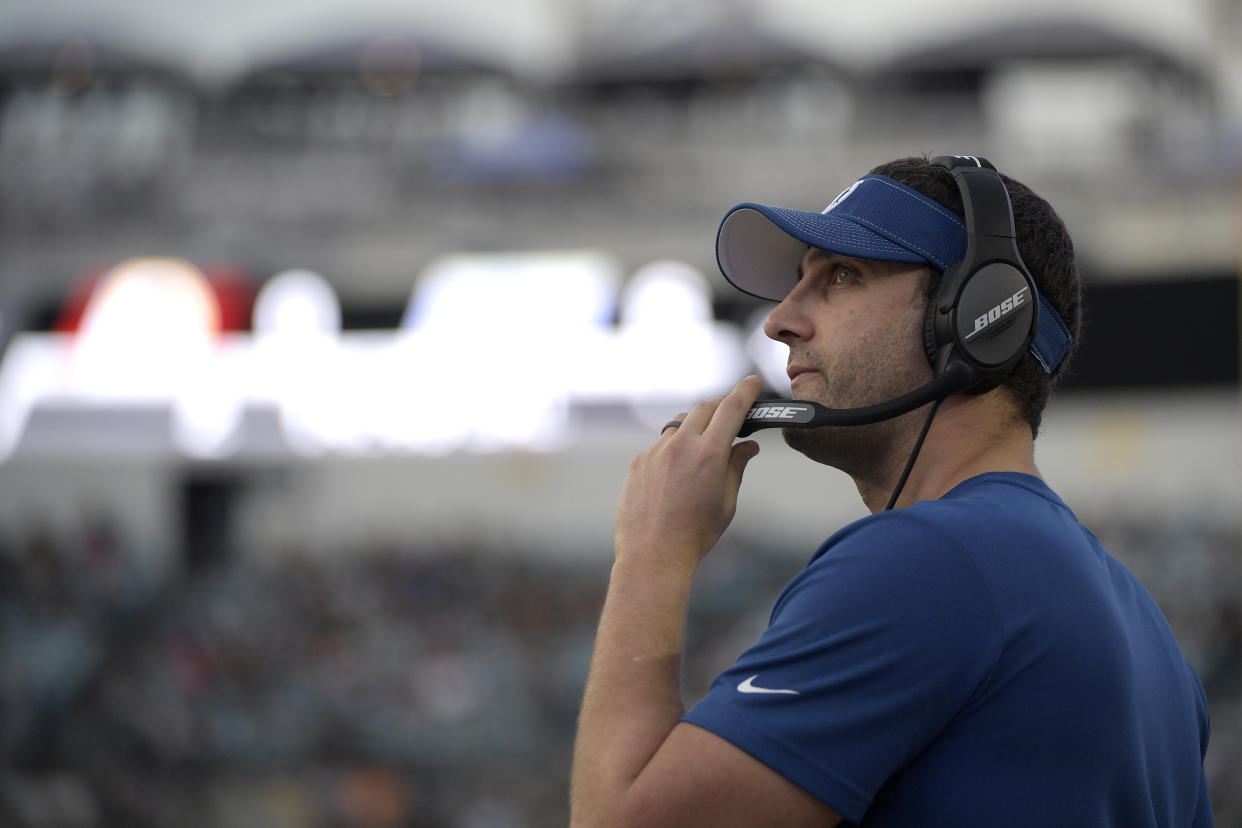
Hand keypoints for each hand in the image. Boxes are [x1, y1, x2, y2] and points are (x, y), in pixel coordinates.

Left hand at [614, 376, 762, 572]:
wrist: (653, 556)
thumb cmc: (696, 534)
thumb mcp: (726, 502)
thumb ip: (737, 467)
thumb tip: (748, 446)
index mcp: (709, 454)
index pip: (731, 408)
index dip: (745, 391)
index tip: (753, 381)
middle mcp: (680, 446)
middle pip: (704, 408)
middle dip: (721, 405)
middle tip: (733, 412)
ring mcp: (655, 452)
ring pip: (679, 424)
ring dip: (695, 425)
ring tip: (705, 442)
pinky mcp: (638, 463)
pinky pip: (660, 445)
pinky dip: (674, 447)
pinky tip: (678, 471)